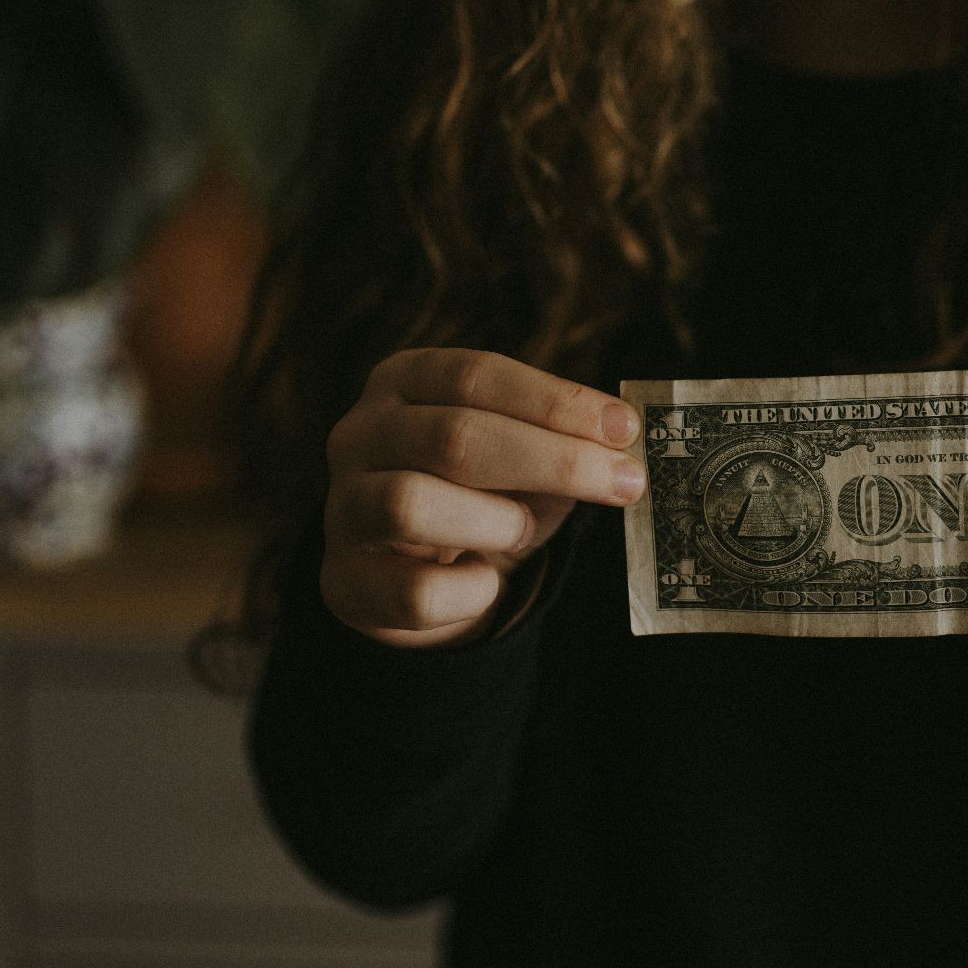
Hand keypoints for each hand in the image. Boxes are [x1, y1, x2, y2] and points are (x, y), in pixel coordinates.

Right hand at [319, 348, 645, 648]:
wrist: (415, 574)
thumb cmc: (481, 495)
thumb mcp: (522, 457)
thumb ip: (562, 443)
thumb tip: (620, 445)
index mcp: (405, 381)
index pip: (477, 375)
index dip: (556, 402)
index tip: (625, 428)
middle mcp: (361, 434)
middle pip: (454, 437)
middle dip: (553, 461)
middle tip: (624, 483)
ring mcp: (342, 507)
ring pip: (411, 505)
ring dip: (495, 521)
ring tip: (522, 530)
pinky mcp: (343, 581)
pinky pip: (414, 592)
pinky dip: (471, 592)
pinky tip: (487, 580)